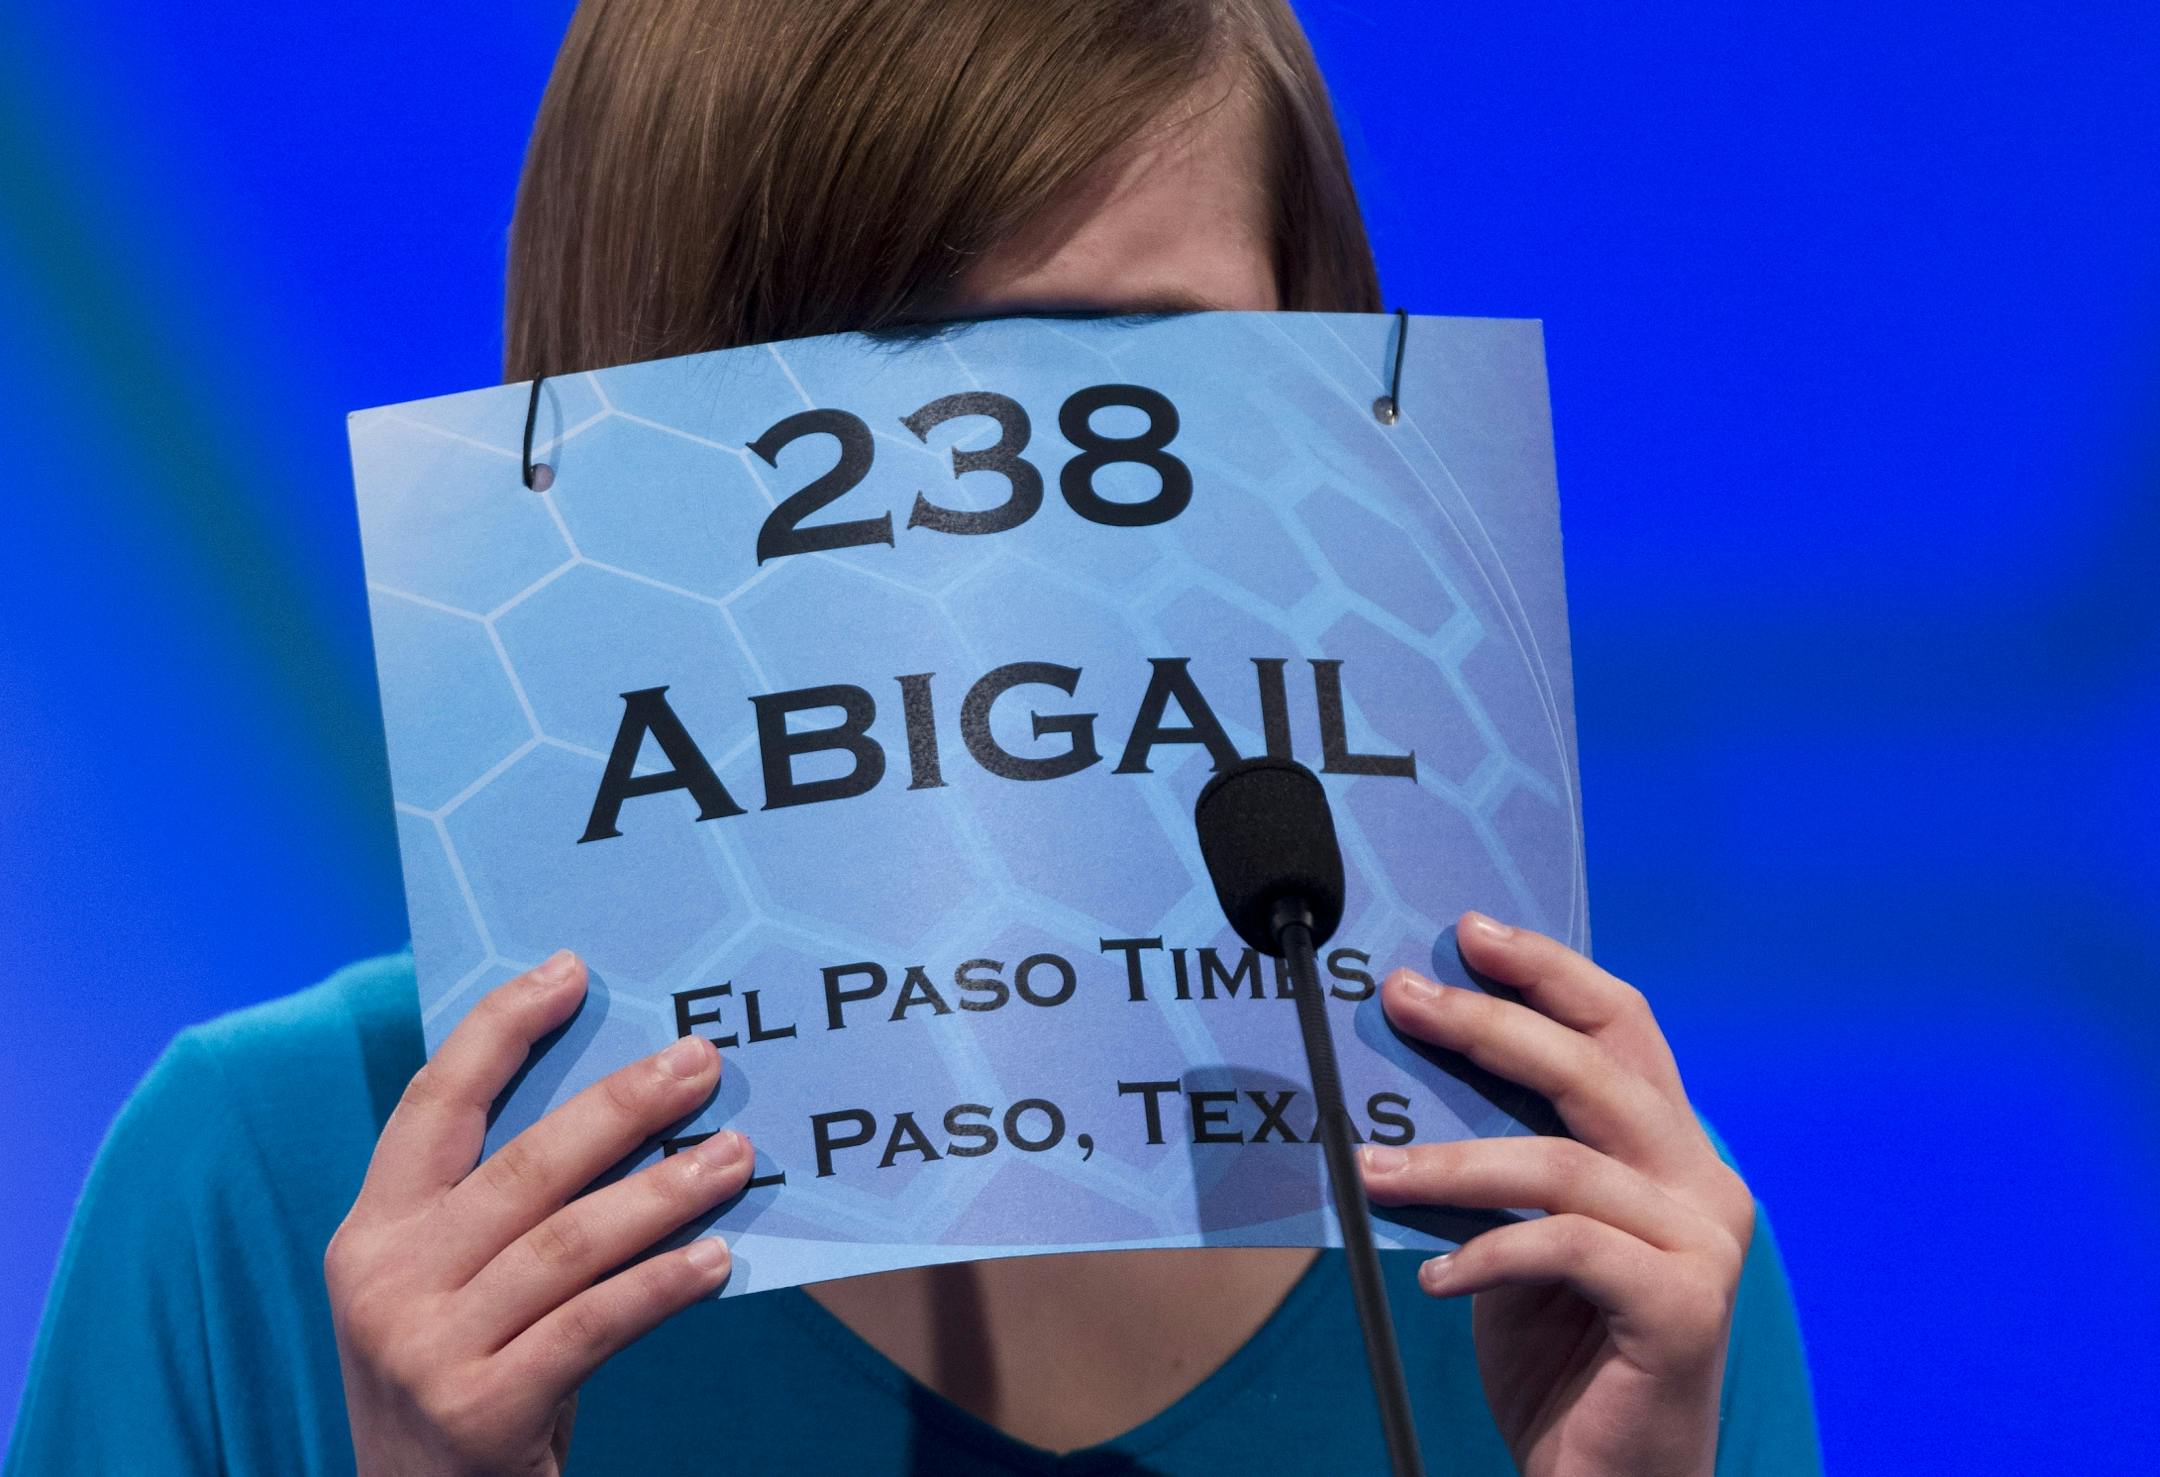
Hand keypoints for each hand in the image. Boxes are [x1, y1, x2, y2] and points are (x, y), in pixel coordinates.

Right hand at [325, 950, 750, 1475]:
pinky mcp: (480, 1409)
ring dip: (666, 1191)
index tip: (571, 972)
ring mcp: (425, 1347)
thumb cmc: (468, 1379)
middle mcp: (384, 1280)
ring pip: (570, 1241)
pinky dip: (662, 1285)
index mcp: (373, 1231)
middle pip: (524, 1164)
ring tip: (735, 1157)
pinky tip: (715, 1257)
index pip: (434, 1103)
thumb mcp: (452, 1288)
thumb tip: (632, 1108)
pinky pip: (595, 1325)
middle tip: (701, 1063)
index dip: (501, 1029)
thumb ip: (505, 1211)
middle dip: (622, 1105)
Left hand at [1358, 912, 1754, 1476]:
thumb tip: (1408, 1079)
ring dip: (1450, 1162)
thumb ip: (1500, 1160)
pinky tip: (1437, 1278)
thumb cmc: (1561, 1354)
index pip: (1622, 1029)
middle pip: (1594, 1069)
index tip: (1470, 934)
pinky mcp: (1684, 1307)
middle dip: (1489, 1024)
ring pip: (1561, 1163)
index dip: (1550, 971)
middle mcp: (1704, 1181)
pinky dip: (1488, 1252)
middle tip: (1403, 1000)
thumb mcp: (1519, 1236)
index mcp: (1671, 1149)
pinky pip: (1566, 1246)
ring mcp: (1704, 1243)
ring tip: (1369, 1168)